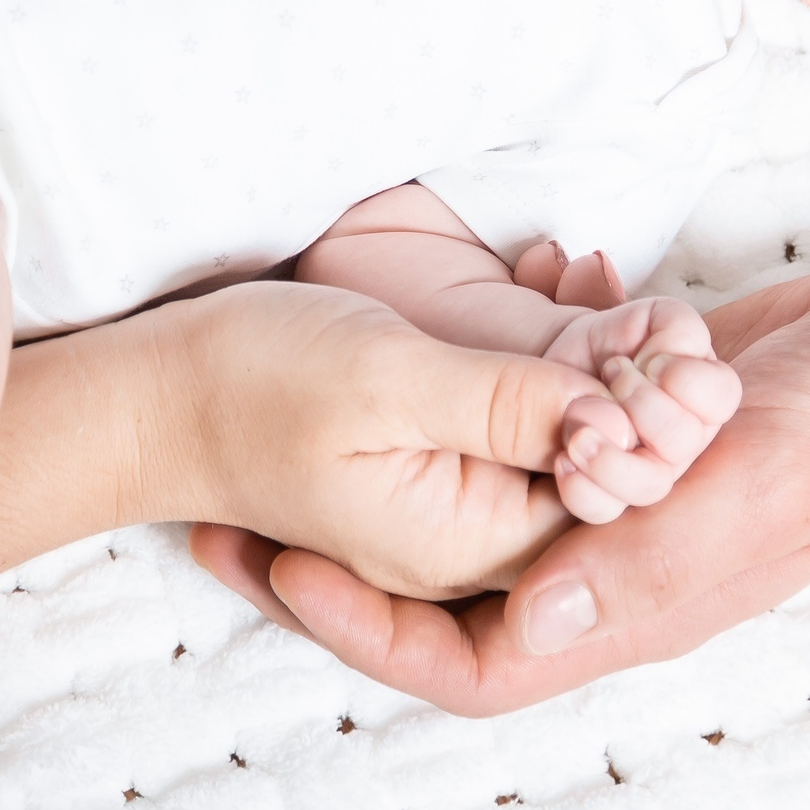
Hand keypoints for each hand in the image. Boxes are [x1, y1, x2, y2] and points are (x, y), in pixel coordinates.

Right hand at [151, 278, 611, 599]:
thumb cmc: (252, 381)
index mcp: (468, 544)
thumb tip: (618, 417)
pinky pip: (523, 419)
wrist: (151, 396)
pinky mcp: (437, 464)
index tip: (659, 323)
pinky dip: (545, 355)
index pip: (612, 497)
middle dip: (621, 375)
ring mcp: (452, 509)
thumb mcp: (388, 378)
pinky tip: (545, 277)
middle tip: (605, 272)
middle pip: (595, 469)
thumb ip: (504, 403)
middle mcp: (470, 546)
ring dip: (586, 354)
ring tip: (577, 263)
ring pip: (563, 436)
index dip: (652, 412)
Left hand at [187, 236, 809, 709]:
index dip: (369, 632)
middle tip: (252, 508)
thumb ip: (646, 554)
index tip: (279, 570)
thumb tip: (528, 618)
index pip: (478, 662)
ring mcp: (626, 503)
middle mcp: (620, 567)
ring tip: (316, 430)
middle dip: (353, 564)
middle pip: (459, 598)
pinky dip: (484, 406)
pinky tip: (448, 351)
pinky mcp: (632, 437)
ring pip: (484, 517)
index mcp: (639, 603)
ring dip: (406, 482)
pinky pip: (530, 445)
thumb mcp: (751, 481)